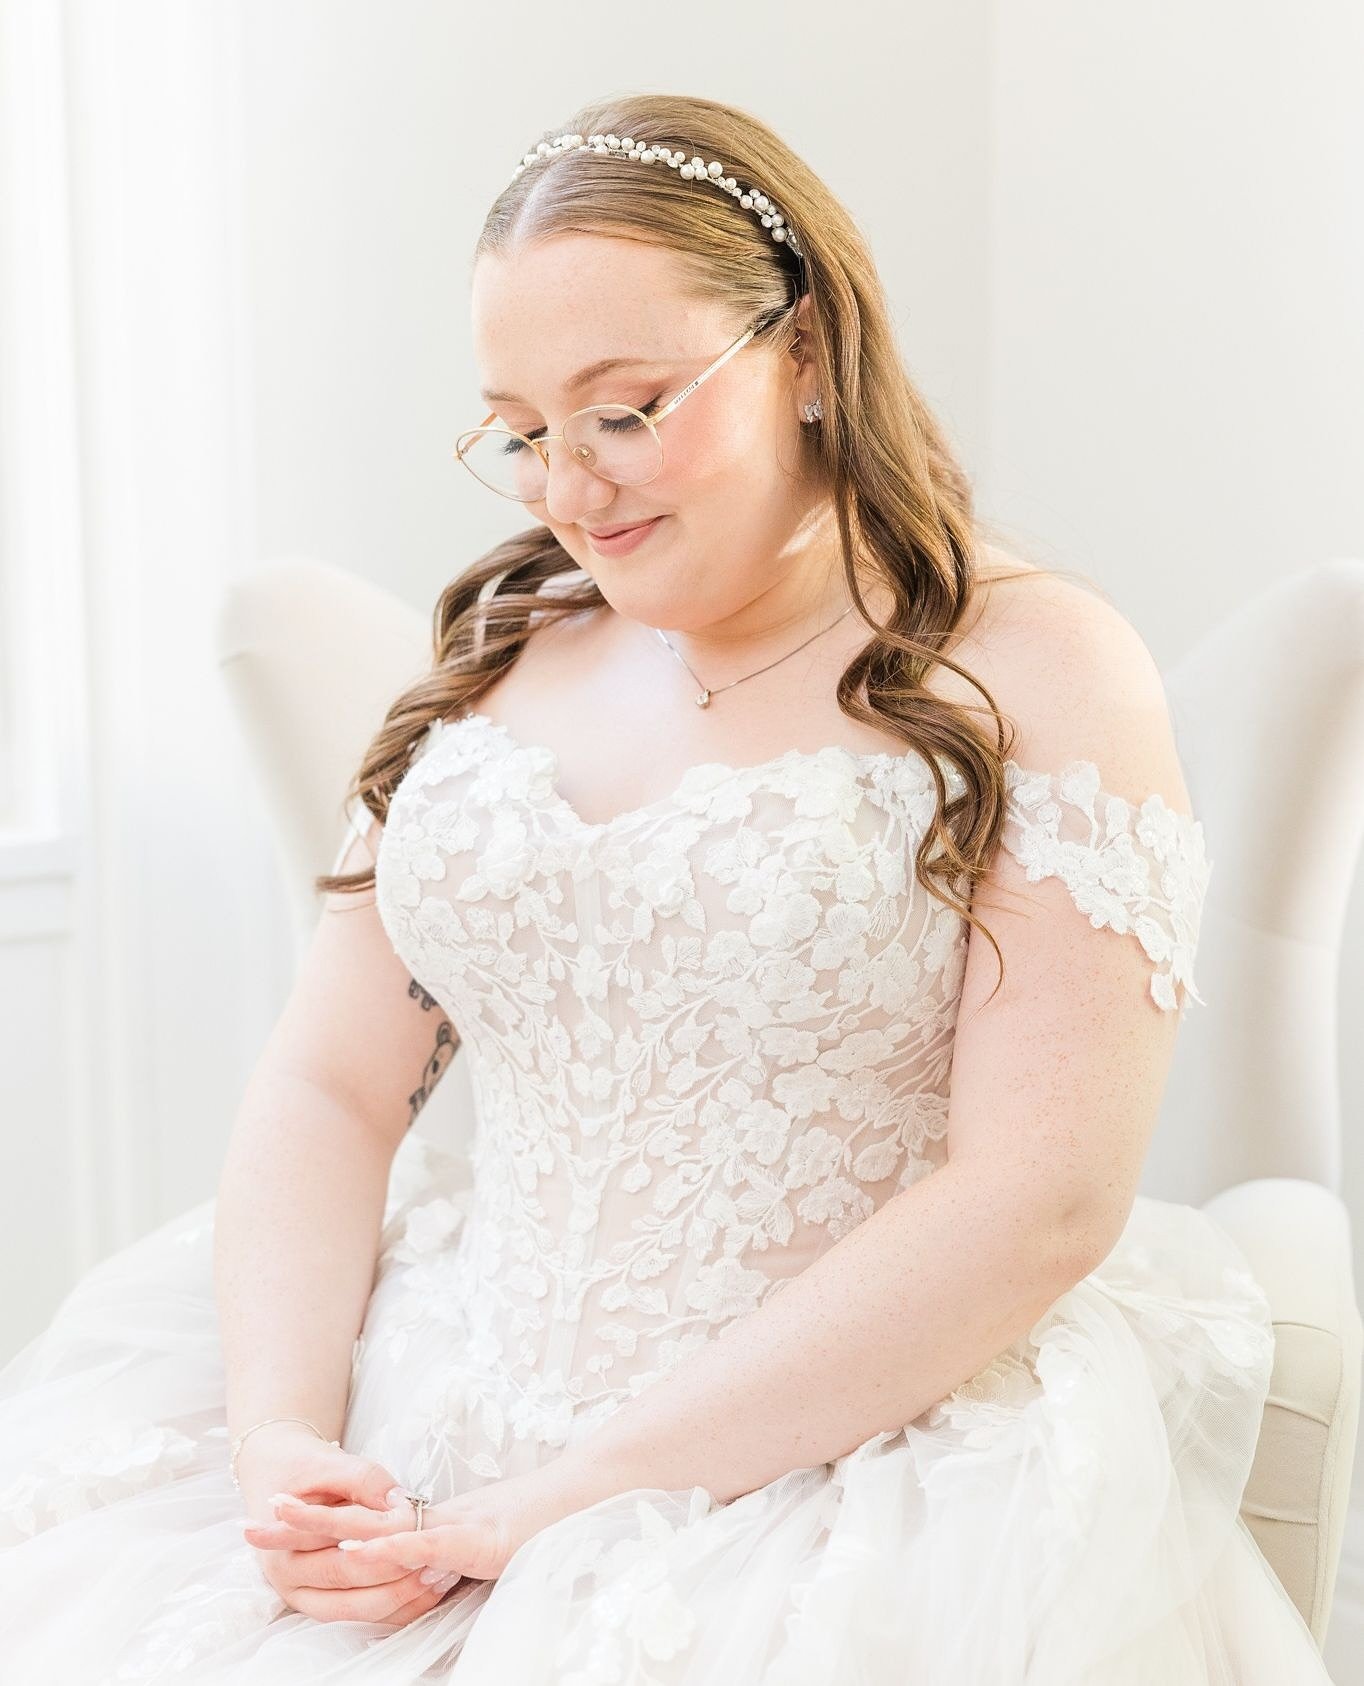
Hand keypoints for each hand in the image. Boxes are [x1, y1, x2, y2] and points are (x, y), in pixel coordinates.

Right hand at [236, 1423, 459, 1627]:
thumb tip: (401, 1506)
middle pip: (352, 1585)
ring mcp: (306, 1599)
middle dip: (400, 1574)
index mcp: (283, 1549)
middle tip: (441, 1559)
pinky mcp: (326, 1604)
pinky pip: (367, 1617)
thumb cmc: (303, 1468)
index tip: (422, 1535)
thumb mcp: (331, 1463)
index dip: (384, 1548)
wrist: (277, 1476)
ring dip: (404, 1597)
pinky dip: (399, 1609)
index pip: (341, 1556)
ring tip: (443, 1574)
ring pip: (362, 1611)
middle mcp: (289, 1582)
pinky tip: (431, 1591)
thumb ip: (365, 1482)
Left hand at [246, 1460, 604, 1587]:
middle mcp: (437, 1520)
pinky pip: (424, 1543)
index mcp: (436, 1524)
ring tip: (279, 1520)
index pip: (368, 1526)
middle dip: (302, 1524)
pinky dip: (388, 1548)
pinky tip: (354, 1552)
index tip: (274, 1527)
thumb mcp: (491, 1546)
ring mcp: (455, 1527)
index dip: (321, 1526)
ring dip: (327, 1525)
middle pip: (357, 1521)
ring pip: (380, 1526)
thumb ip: (455, 1557)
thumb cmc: (549, 1523)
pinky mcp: (477, 1539)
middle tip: (249, 1523)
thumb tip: (427, 1575)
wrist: (594, 1494)